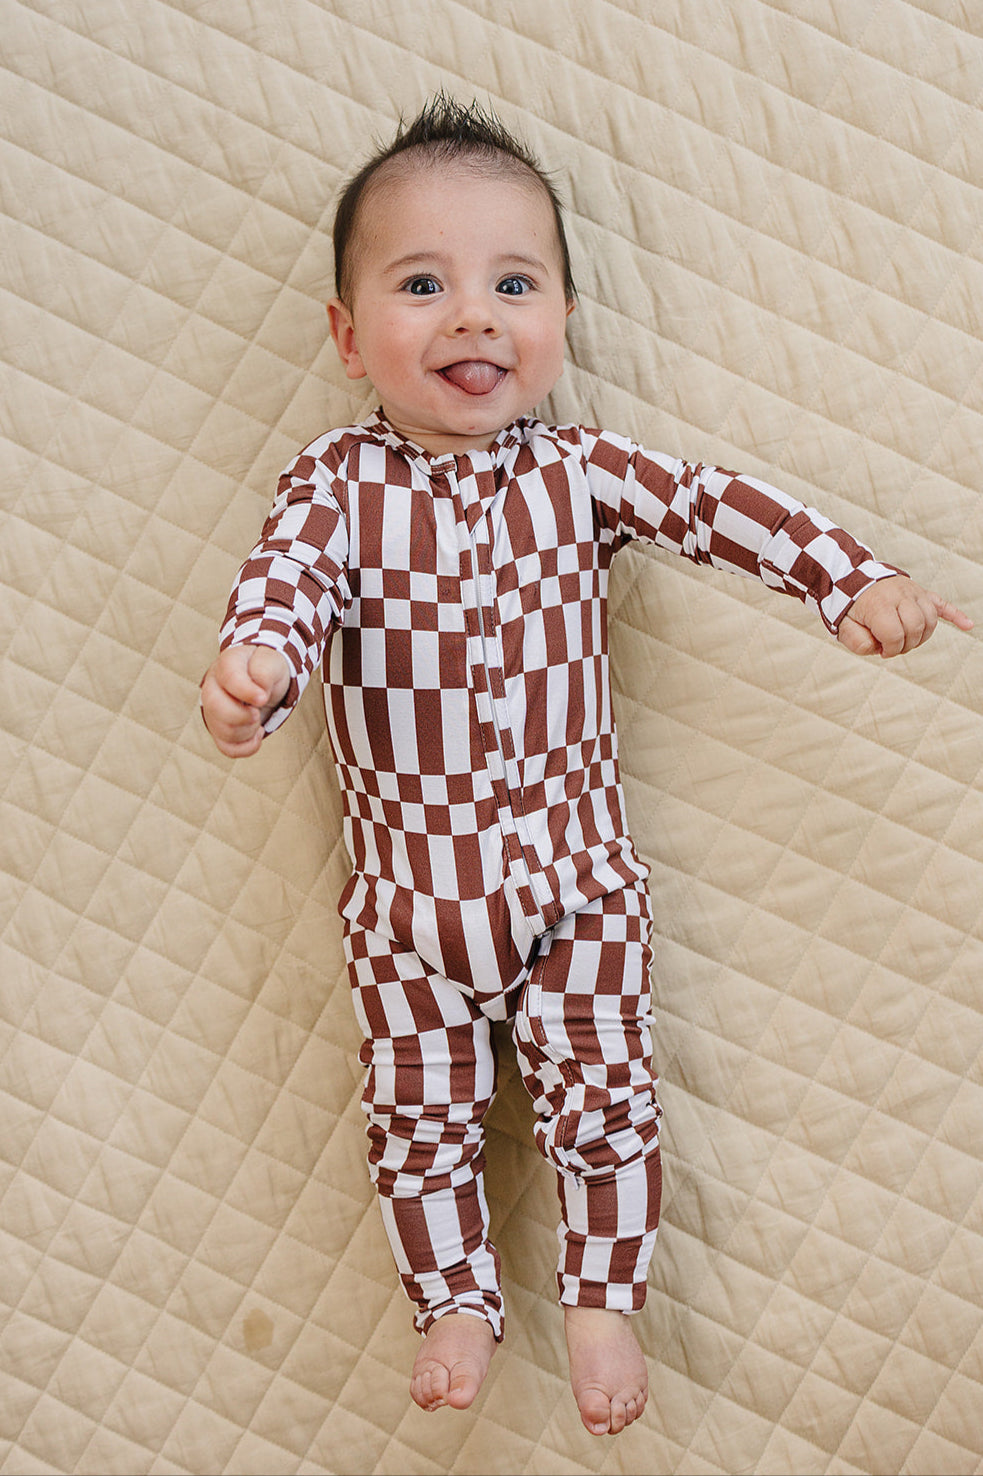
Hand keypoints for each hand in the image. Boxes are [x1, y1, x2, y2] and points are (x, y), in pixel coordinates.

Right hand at [200, 644, 291, 755]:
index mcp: (226, 664)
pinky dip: (247, 747)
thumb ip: (264, 671)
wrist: (264, 680)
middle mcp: (213, 687)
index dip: (247, 692)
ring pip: (224, 732)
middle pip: (216, 708)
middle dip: (244, 716)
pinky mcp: (219, 730)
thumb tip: (260, 693)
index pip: (229, 678)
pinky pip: (228, 748)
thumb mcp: (271, 661)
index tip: (263, 698)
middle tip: (258, 711)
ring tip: (257, 717)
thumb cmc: (266, 668)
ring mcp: (212, 711)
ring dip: (249, 730)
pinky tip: (256, 733)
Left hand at [838, 575, 972, 657]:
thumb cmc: (850, 608)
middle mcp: (899, 594)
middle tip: (892, 646)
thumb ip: (858, 643)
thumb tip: (882, 648)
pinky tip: (968, 625)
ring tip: (906, 639)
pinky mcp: (921, 591)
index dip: (890, 649)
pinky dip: (955, 615)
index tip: (882, 651)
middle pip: (916, 627)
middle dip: (906, 644)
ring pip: (930, 619)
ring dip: (922, 636)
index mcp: (878, 604)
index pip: (895, 634)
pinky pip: (942, 603)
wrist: (854, 580)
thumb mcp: (844, 627)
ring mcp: (913, 591)